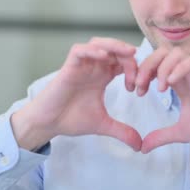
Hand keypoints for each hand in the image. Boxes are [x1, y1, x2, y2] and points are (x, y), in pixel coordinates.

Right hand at [11, 37, 141, 150]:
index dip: (135, 69)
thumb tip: (140, 146)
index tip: (138, 88)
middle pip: (115, 48)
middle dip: (129, 55)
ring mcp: (81, 65)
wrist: (48, 124)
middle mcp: (93, 67)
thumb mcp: (103, 125)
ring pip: (99, 43)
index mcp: (103, 76)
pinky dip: (92, 50)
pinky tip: (104, 56)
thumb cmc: (71, 119)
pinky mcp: (68, 67)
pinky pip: (80, 50)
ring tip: (129, 53)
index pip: (123, 62)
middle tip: (138, 71)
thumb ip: (122, 132)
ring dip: (115, 45)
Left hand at [135, 47, 189, 153]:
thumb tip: (143, 148)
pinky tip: (170, 84)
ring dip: (162, 67)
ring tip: (159, 88)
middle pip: (163, 52)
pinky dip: (179, 68)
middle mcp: (187, 74)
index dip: (143, 72)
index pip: (156, 64)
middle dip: (147, 65)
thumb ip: (161, 136)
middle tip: (140, 85)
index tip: (137, 91)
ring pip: (176, 53)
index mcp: (178, 82)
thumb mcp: (179, 132)